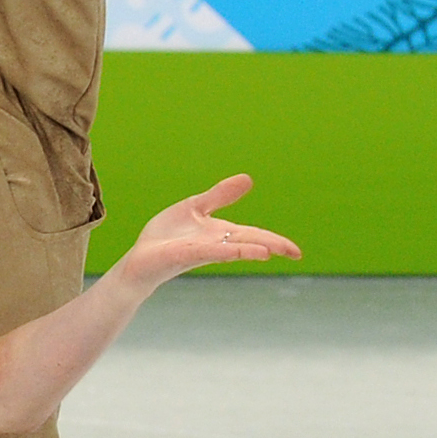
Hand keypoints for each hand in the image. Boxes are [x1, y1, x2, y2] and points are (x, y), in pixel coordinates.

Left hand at [115, 175, 300, 287]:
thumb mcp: (194, 208)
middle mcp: (215, 244)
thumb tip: (248, 179)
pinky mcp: (182, 255)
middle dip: (271, 246)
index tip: (296, 252)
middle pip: (248, 243)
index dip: (275, 241)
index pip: (254, 235)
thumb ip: (219, 196)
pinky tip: (234, 252)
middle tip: (295, 253)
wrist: (140, 258)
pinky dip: (221, 251)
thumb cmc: (167, 237)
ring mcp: (199, 251)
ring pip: (229, 250)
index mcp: (220, 233)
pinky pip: (205, 252)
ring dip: (248, 250)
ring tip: (269, 252)